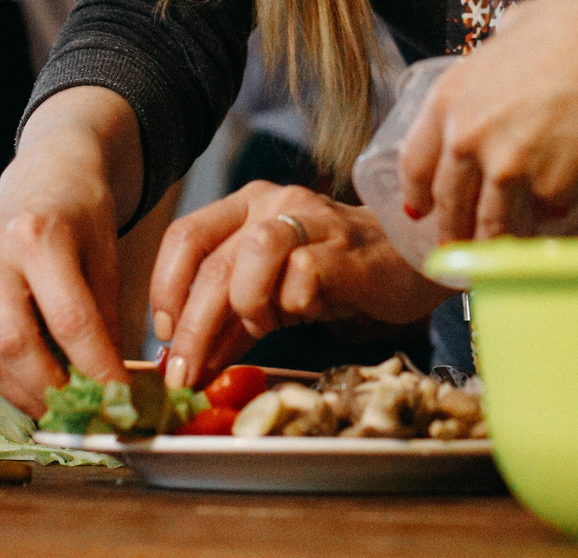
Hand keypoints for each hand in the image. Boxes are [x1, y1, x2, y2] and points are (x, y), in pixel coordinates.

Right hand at [0, 125, 127, 416]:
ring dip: (22, 393)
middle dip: (51, 391)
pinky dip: (4, 374)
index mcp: (38, 235)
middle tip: (82, 415)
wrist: (45, 173)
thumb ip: (106, 317)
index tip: (118, 398)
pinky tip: (31, 386)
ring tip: (57, 411)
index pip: (69, 320)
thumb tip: (112, 383)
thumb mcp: (107, 254)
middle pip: (15, 344)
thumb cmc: (83, 211)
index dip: (95, 367)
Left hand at [150, 185, 453, 389]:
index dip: (165, 290)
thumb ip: (230, 322)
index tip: (165, 337)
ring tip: (265, 325)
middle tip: (184, 374)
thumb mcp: (274, 295)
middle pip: (212, 263)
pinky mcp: (345, 249)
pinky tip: (310, 310)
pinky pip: (302, 278)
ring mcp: (312, 221)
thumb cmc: (338, 274)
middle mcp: (274, 203)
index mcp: (247, 205)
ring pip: (251, 258)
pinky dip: (295, 305)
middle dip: (192, 328)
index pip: (184, 238)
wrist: (412, 259)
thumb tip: (185, 365)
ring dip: (247, 307)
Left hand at [398, 0, 577, 244]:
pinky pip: (546, 214)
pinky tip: (557, 217)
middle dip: (453, 228)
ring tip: (500, 254)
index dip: (417, 190)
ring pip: (493, 222)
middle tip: (457, 245)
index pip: (417, 159)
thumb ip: (498, 53)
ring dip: (494, 243)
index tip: (419, 208)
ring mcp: (508, 168)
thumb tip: (504, 48)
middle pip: (451, 200)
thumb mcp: (516, 27)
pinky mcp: (551, 189)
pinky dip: (550, 218)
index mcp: (454, 96)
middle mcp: (469, 137)